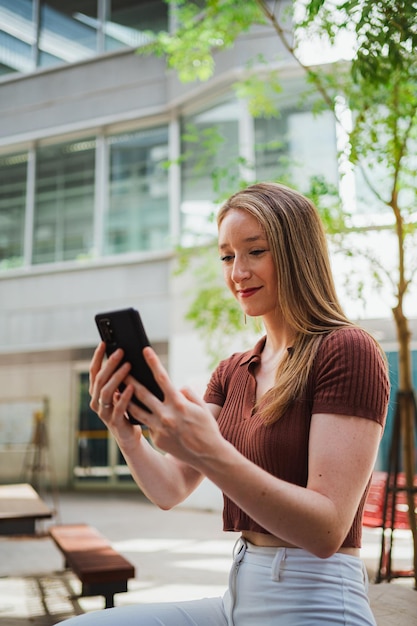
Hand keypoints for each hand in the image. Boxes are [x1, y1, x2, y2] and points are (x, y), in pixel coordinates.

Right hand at [89, 343, 141, 444]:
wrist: (129, 436)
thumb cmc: (127, 410)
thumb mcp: (121, 392)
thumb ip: (121, 378)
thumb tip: (126, 356)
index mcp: (96, 392)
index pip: (94, 371)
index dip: (98, 357)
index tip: (104, 343)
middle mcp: (97, 402)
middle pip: (100, 379)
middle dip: (109, 364)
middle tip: (120, 352)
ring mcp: (104, 413)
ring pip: (106, 392)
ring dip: (117, 377)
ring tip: (128, 365)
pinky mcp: (115, 423)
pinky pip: (118, 408)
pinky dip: (124, 397)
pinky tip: (132, 387)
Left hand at [125, 347, 223, 467]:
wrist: (208, 455)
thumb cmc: (207, 428)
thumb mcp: (201, 406)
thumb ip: (187, 393)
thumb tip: (176, 388)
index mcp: (179, 403)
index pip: (162, 378)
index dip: (153, 363)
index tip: (145, 351)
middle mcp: (166, 415)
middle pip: (142, 393)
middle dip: (130, 379)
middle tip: (121, 369)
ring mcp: (159, 428)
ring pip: (137, 410)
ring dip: (126, 399)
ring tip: (117, 389)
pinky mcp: (156, 438)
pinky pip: (148, 424)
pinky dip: (145, 417)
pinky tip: (139, 412)